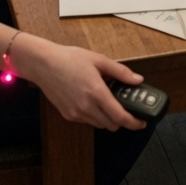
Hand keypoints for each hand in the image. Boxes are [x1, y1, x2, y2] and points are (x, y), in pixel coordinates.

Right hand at [26, 40, 146, 130]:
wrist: (43, 64)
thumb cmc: (69, 59)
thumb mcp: (98, 60)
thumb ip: (120, 72)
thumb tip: (137, 80)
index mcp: (96, 92)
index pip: (120, 117)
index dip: (134, 122)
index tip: (142, 122)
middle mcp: (86, 107)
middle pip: (112, 125)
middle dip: (121, 119)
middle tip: (125, 108)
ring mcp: (76, 113)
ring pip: (99, 124)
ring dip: (107, 118)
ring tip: (107, 100)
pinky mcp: (68, 115)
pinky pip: (87, 121)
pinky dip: (94, 115)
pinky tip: (91, 100)